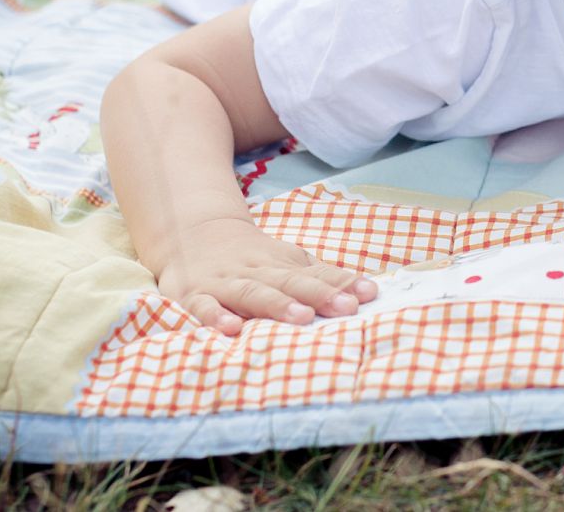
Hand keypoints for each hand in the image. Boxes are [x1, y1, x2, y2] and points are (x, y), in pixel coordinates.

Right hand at [156, 215, 379, 335]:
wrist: (194, 234)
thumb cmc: (252, 258)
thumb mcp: (287, 262)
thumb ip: (322, 278)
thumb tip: (369, 291)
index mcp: (281, 264)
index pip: (315, 274)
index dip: (341, 283)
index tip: (367, 294)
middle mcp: (257, 271)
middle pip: (290, 282)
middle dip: (319, 295)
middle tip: (345, 308)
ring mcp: (225, 283)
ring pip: (253, 293)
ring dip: (277, 305)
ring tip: (302, 317)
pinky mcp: (194, 295)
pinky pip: (204, 306)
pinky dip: (216, 316)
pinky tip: (230, 329)